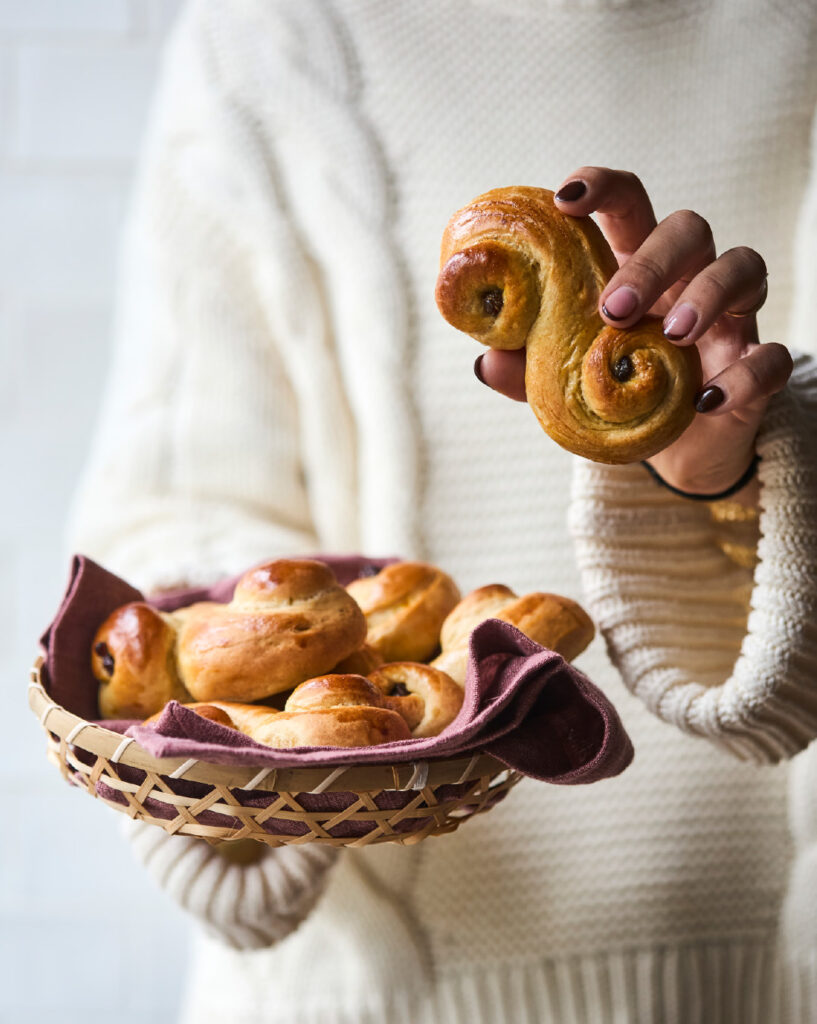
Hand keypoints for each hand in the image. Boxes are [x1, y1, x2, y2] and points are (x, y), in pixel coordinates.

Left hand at [476, 167, 792, 499]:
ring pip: (744, 266)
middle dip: (653, 260)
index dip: (602, 188)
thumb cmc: (618, 392)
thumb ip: (528, 369)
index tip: (565, 198)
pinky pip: (770, 354)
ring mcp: (730, 318)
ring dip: (709, 294)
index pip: (628, 204)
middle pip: (688, 228)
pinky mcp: (755, 365)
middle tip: (614, 309)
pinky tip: (709, 399)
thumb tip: (484, 361)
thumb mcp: (567, 379)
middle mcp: (688, 279)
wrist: (673, 450)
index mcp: (637, 268)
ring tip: (673, 335)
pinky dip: (747, 372)